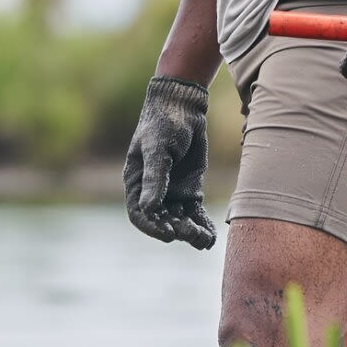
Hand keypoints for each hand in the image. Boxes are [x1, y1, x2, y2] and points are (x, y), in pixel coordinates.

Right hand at [123, 76, 215, 248]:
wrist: (183, 106)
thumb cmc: (163, 124)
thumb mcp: (157, 149)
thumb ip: (155, 179)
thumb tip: (149, 209)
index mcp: (136, 183)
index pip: (139, 214)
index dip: (152, 227)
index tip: (169, 234)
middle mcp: (152, 192)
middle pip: (162, 221)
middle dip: (176, 230)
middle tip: (192, 234)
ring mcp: (172, 192)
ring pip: (180, 220)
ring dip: (191, 232)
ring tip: (205, 240)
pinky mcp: (190, 190)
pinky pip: (194, 213)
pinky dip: (201, 224)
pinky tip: (210, 235)